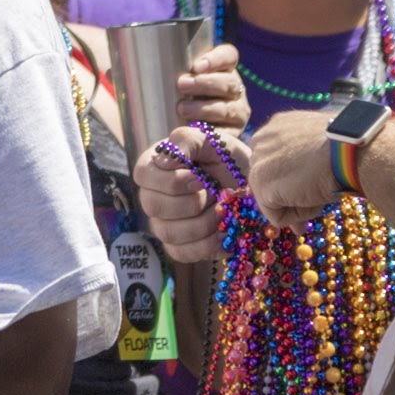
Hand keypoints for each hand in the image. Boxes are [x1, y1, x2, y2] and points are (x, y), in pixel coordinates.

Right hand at [133, 129, 229, 269]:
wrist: (250, 187)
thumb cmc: (228, 160)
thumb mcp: (212, 141)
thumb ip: (187, 141)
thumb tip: (164, 161)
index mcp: (154, 167)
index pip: (143, 176)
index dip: (172, 180)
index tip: (199, 177)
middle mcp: (152, 197)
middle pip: (154, 206)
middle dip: (191, 202)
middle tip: (214, 193)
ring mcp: (162, 225)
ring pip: (169, 232)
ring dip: (203, 222)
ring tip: (221, 210)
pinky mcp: (178, 248)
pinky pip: (183, 253)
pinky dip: (208, 244)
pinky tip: (223, 230)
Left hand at [171, 42, 247, 134]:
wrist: (181, 136)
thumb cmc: (175, 99)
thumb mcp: (175, 81)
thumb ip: (170, 70)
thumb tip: (149, 62)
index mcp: (224, 69)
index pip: (228, 56)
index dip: (215, 59)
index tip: (195, 66)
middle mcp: (234, 90)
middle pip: (228, 82)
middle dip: (204, 83)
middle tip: (181, 85)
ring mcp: (237, 113)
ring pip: (226, 108)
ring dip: (203, 108)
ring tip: (181, 108)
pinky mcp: (234, 135)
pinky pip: (226, 134)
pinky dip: (210, 132)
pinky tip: (195, 130)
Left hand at [241, 108, 342, 225]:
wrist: (348, 149)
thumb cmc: (344, 146)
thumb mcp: (320, 152)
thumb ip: (304, 170)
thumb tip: (300, 196)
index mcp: (276, 127)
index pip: (275, 163)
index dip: (292, 182)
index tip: (308, 192)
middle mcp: (261, 140)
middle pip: (271, 182)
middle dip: (289, 199)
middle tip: (313, 207)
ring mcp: (258, 163)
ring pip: (274, 200)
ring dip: (299, 205)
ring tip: (321, 193)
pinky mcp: (261, 184)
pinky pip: (277, 216)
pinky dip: (299, 215)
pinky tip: (315, 198)